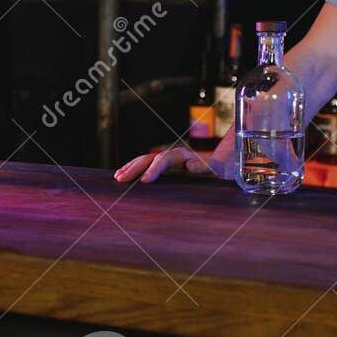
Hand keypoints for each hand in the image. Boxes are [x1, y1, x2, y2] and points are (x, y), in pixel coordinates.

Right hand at [115, 144, 232, 183]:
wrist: (219, 171)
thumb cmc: (217, 175)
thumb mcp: (214, 172)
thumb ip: (203, 168)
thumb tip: (190, 166)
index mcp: (184, 156)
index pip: (165, 159)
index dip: (154, 169)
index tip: (145, 181)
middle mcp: (173, 156)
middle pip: (150, 158)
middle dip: (135, 168)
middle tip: (123, 179)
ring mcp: (166, 160)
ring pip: (145, 160)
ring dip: (130, 168)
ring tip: (118, 177)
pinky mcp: (163, 167)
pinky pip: (145, 166)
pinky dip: (133, 170)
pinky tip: (121, 176)